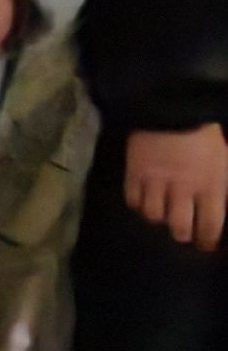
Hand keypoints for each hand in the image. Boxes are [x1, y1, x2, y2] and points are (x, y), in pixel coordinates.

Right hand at [125, 125, 227, 250]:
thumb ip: (222, 182)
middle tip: (183, 233)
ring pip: (154, 215)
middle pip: (179, 226)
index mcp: (211, 184)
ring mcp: (156, 182)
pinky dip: (138, 204)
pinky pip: (133, 199)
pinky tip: (144, 201)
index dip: (208, 239)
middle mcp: (183, 189)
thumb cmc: (207, 133)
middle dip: (183, 233)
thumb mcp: (226, 158)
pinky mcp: (134, 173)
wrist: (174, 105)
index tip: (206, 245)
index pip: (210, 223)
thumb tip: (220, 199)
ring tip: (163, 215)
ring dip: (160, 218)